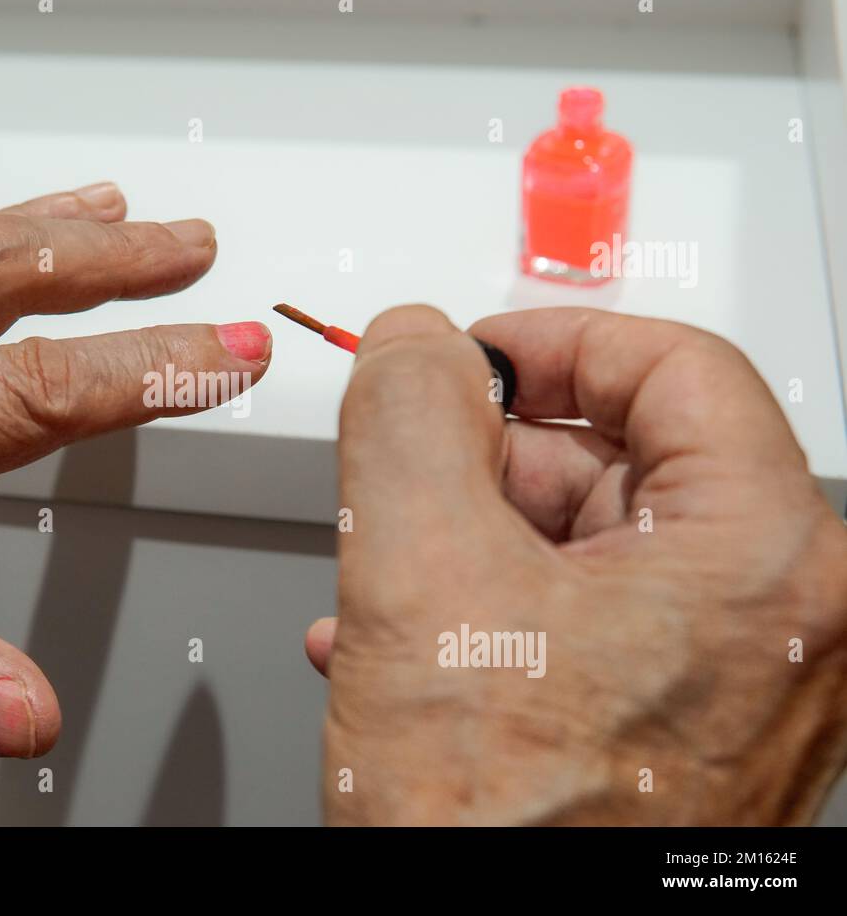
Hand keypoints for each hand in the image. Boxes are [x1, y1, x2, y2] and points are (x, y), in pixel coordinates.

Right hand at [309, 306, 845, 823]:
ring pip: (594, 546)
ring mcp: (739, 689)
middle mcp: (785, 629)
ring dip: (472, 544)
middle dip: (487, 464)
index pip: (677, 366)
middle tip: (405, 477)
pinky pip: (592, 624)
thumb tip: (416, 341)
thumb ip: (410, 413)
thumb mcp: (418, 573)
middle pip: (627, 460)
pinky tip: (410, 642)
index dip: (553, 339)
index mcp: (770, 565)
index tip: (472, 353)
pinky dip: (495, 612)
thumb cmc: (498, 831)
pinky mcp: (685, 735)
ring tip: (386, 579)